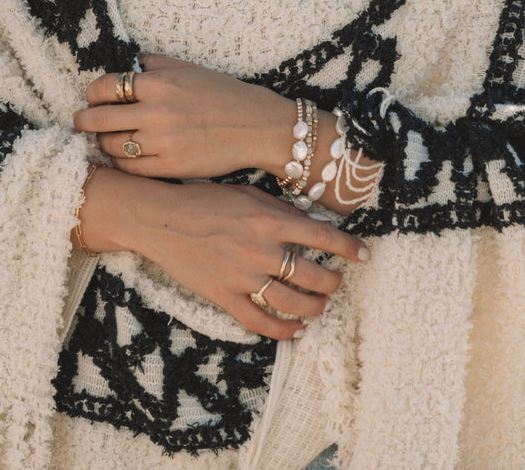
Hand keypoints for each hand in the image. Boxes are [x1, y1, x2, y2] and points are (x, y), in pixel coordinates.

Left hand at [73, 56, 290, 178]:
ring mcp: (162, 142)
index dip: (92, 92)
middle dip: (84, 120)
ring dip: (101, 141)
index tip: (91, 97)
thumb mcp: (189, 68)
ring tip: (102, 138)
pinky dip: (120, 161)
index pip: (106, 87)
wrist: (255, 126)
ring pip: (112, 145)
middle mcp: (157, 113)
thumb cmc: (223, 94)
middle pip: (100, 119)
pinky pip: (130, 167)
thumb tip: (130, 63)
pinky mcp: (170, 166)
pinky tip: (121, 155)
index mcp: (159, 83)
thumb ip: (155, 64)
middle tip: (80, 121)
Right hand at [81, 168, 367, 339]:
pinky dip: (283, 331)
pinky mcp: (224, 296)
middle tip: (337, 282)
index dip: (349, 248)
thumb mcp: (247, 193)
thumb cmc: (204, 200)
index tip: (364, 255)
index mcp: (270, 219)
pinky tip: (297, 331)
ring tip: (321, 305)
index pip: (322, 235)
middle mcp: (261, 249)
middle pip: (313, 275)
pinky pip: (260, 321)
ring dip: (314, 307)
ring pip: (292, 302)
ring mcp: (242, 276)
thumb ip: (279, 209)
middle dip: (333, 282)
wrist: (161, 217)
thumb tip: (309, 221)